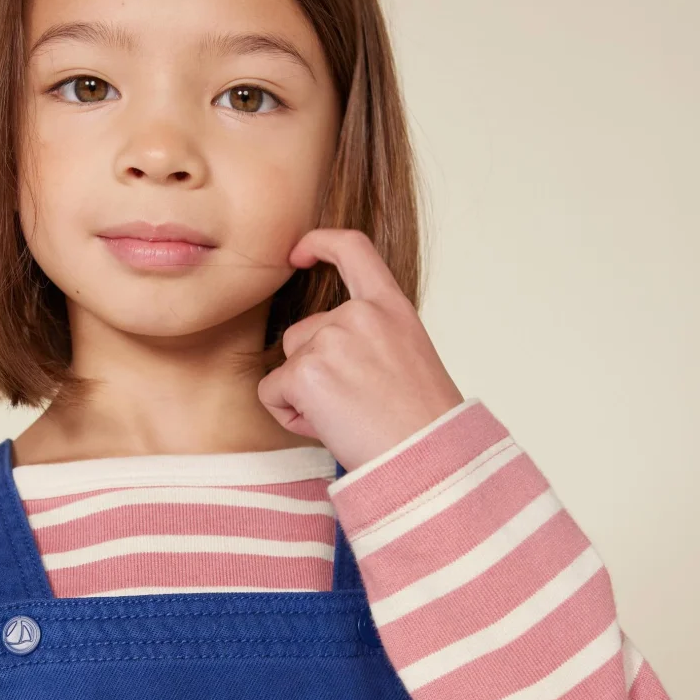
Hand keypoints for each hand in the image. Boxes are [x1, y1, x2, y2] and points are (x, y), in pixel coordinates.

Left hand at [257, 228, 464, 472]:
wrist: (428, 456)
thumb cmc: (421, 422)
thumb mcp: (407, 355)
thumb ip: (369, 335)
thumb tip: (322, 342)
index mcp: (390, 307)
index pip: (353, 249)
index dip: (320, 242)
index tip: (298, 252)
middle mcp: (359, 314)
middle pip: (302, 333)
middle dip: (315, 371)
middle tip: (358, 406)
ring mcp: (330, 340)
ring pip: (287, 364)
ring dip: (303, 394)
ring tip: (348, 418)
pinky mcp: (305, 372)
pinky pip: (271, 392)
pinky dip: (289, 415)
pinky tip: (328, 427)